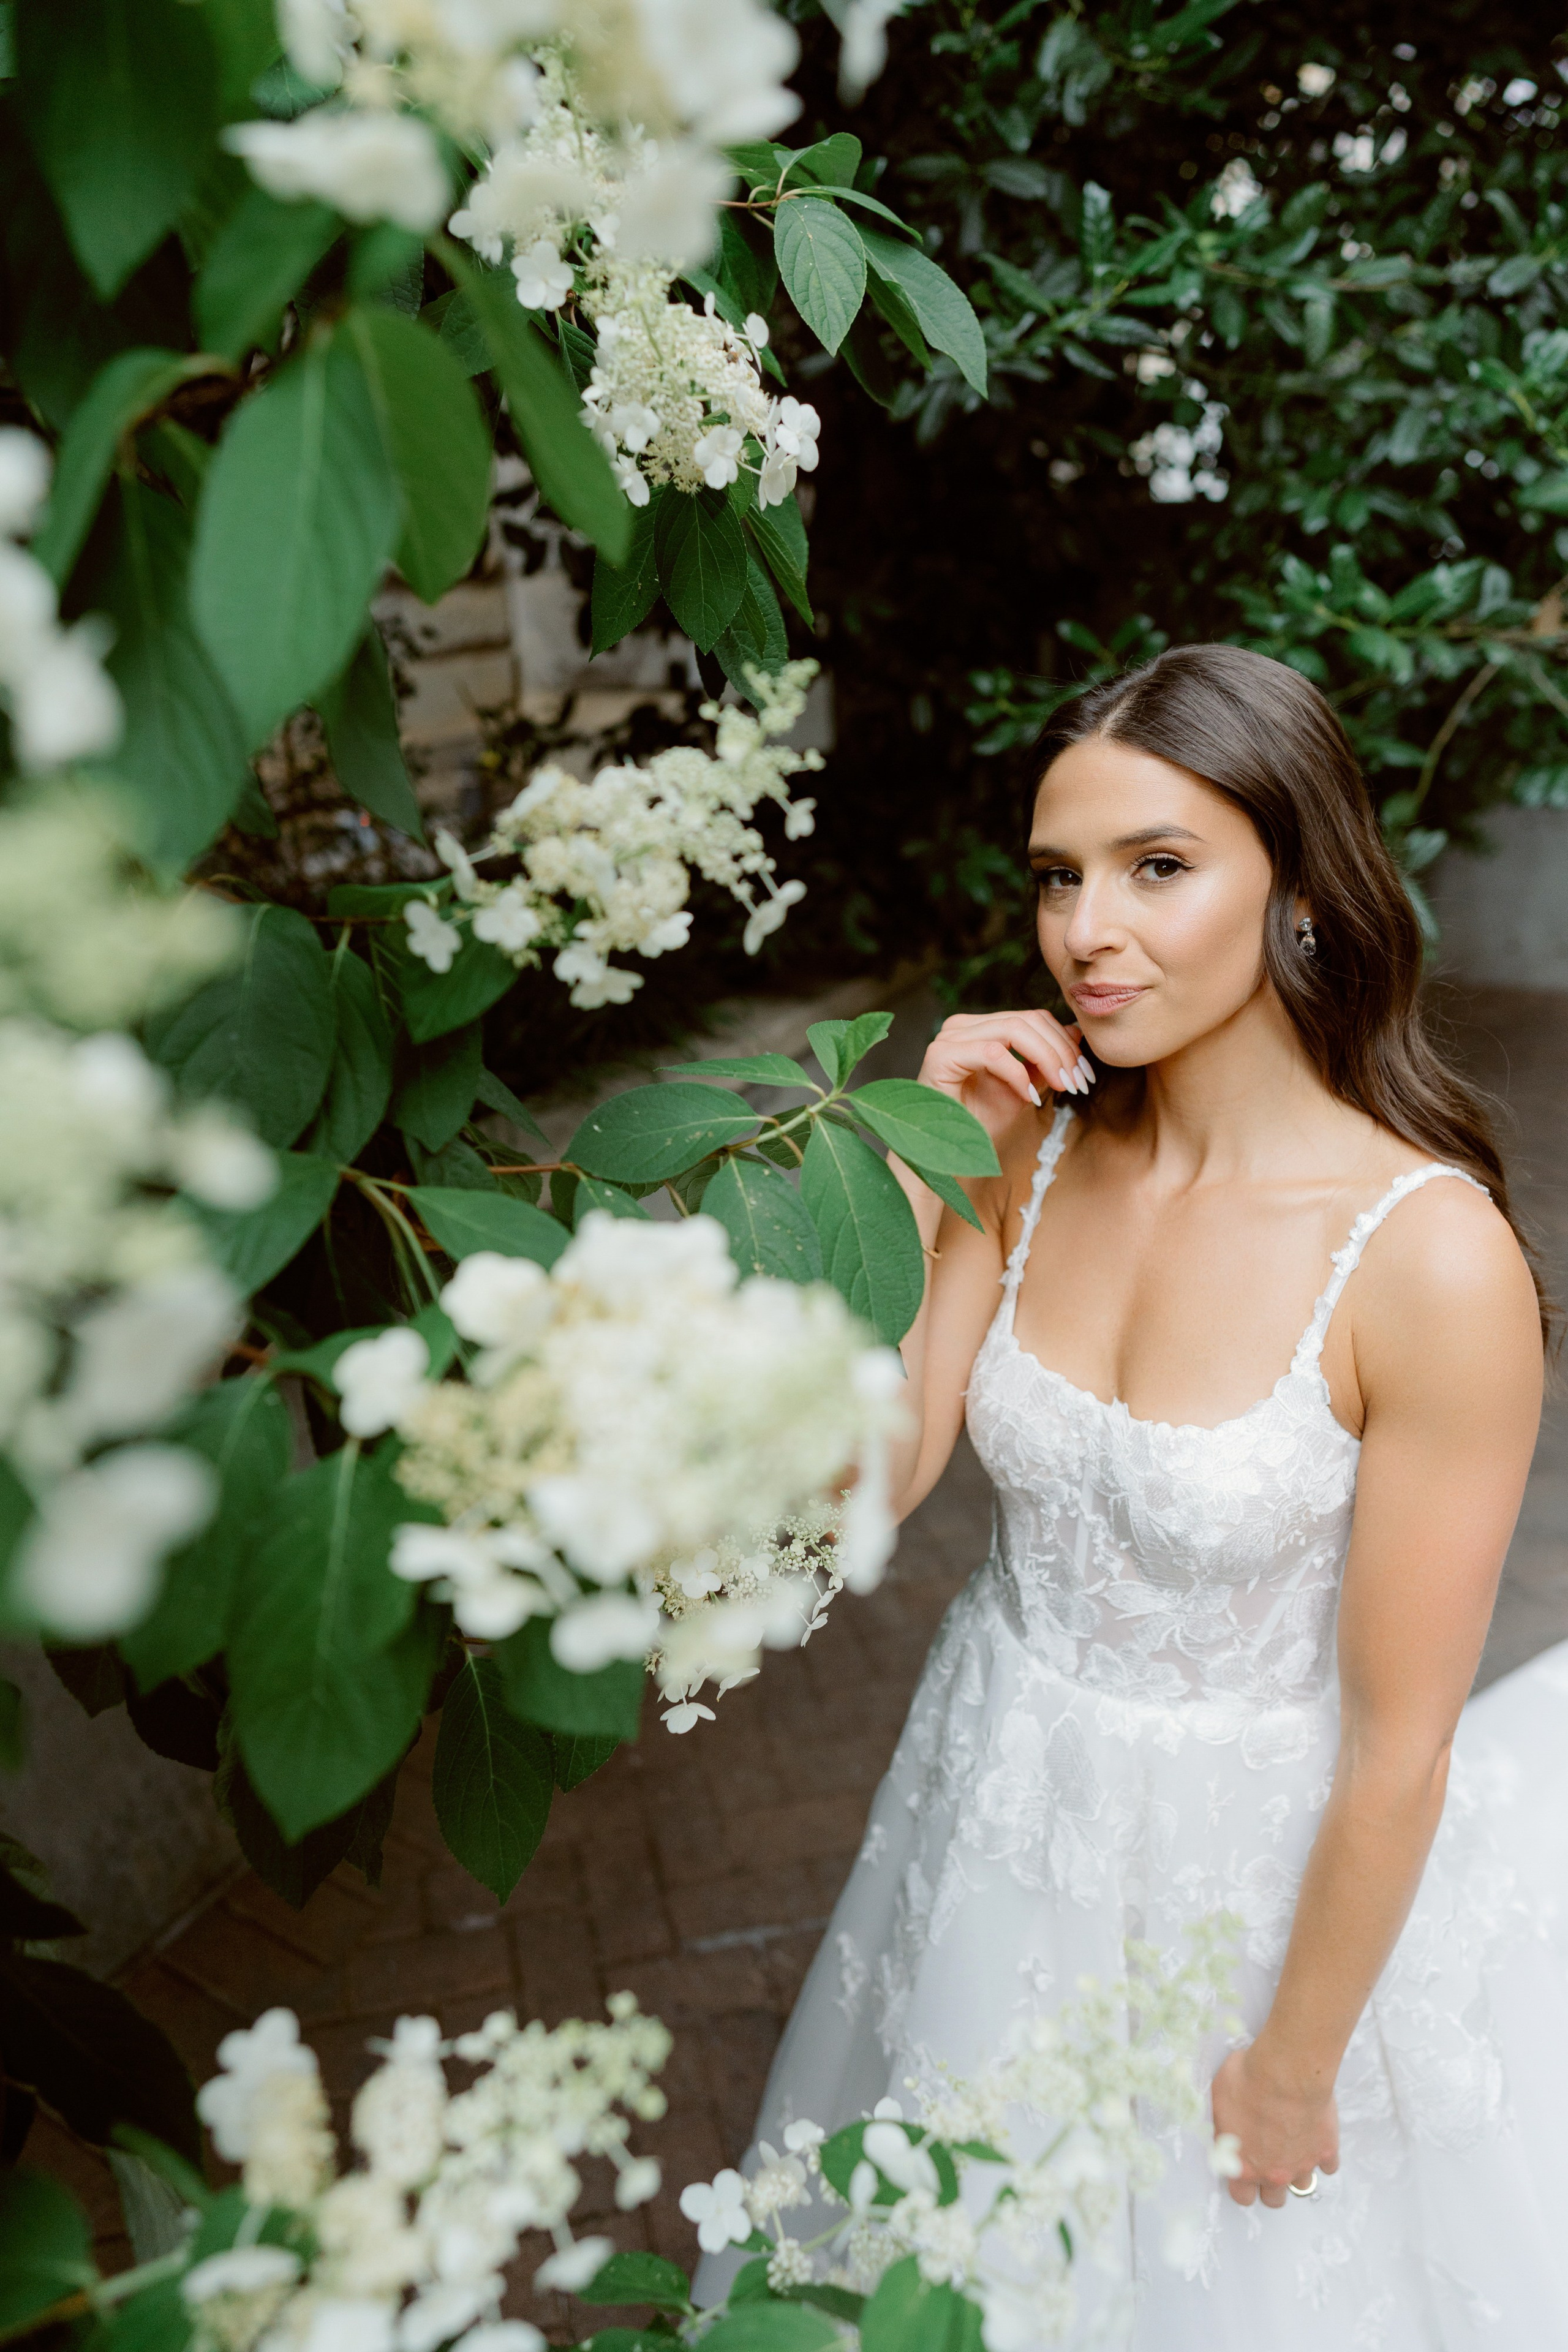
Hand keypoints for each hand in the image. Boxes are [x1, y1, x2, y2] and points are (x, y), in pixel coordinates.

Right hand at [917, 1010, 1093, 1148]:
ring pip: (1013, 1030)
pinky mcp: (941, 1055)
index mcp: (980, 1028)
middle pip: (1027, 1019)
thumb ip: (1044, 1062)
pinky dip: (1017, 1074)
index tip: (1084, 1074)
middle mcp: (962, 1025)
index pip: (1032, 1018)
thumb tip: (1075, 1033)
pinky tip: (1028, 1097)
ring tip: (1062, 1087)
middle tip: (1079, 1082)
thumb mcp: (1024, 1089)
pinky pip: (992, 1052)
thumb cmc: (980, 1123)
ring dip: (1047, 1059)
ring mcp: (949, 1037)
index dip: (1064, 1042)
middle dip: (1061, 1051)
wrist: (947, 1157)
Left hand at [1211, 2045, 1339, 2209]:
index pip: (1241, 2196)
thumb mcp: (1218, 2101)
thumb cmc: (1248, 2081)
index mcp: (1243, 2166)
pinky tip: (1316, 2139)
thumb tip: (1221, 2126)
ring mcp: (1302, 2164)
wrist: (1285, 2073)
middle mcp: (1273, 2173)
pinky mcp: (1325, 2151)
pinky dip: (1323, 2154)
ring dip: (1297, 2170)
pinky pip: (1329, 2165)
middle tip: (1268, 2162)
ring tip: (1293, 2149)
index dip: (1242, 2183)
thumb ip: (1222, 2126)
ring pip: (1302, 2186)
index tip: (1244, 2170)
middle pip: (1273, 2200)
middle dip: (1270, 2184)